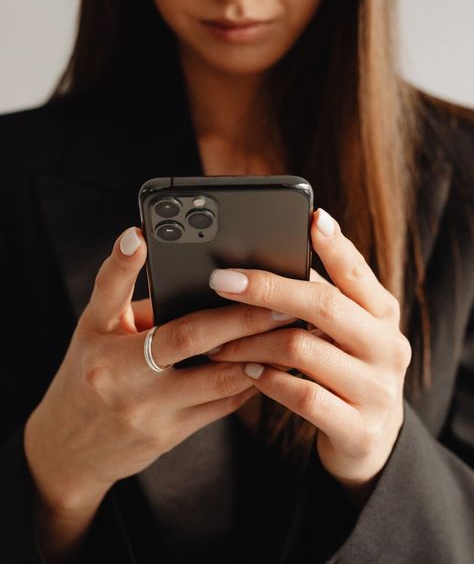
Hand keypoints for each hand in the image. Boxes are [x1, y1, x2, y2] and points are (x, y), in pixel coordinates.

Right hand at [24, 226, 277, 514]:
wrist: (71, 448)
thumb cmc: (86, 374)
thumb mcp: (91, 329)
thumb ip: (121, 293)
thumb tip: (163, 257)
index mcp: (104, 347)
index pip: (118, 297)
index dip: (132, 265)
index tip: (156, 242)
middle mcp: (127, 379)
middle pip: (191, 339)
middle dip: (243, 317)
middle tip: (280, 299)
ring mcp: (152, 412)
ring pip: (218, 381)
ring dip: (259, 354)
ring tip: (291, 329)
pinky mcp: (172, 435)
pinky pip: (221, 407)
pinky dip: (250, 382)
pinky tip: (273, 361)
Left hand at [206, 209, 411, 504]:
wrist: (369, 441)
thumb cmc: (345, 370)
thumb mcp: (346, 332)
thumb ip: (321, 299)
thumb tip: (271, 260)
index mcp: (383, 314)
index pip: (356, 272)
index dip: (334, 245)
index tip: (310, 217)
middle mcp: (388, 346)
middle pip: (323, 305)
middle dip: (267, 289)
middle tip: (222, 282)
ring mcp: (377, 389)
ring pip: (302, 349)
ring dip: (252, 342)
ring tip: (220, 341)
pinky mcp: (359, 428)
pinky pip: (302, 396)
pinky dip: (268, 380)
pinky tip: (248, 372)